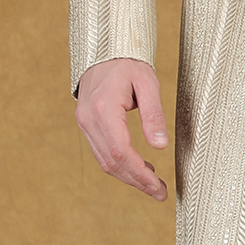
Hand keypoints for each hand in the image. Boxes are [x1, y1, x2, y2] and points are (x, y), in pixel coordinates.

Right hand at [75, 57, 168, 198]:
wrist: (106, 51)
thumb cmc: (129, 65)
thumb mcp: (148, 84)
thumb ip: (154, 115)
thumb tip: (160, 146)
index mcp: (104, 109)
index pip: (121, 152)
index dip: (139, 173)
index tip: (158, 185)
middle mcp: (89, 119)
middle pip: (112, 162)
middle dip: (136, 181)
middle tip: (159, 192)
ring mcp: (84, 123)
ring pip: (105, 161)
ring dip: (128, 176)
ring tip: (152, 184)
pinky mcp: (86, 125)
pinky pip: (102, 152)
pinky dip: (120, 164)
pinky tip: (138, 168)